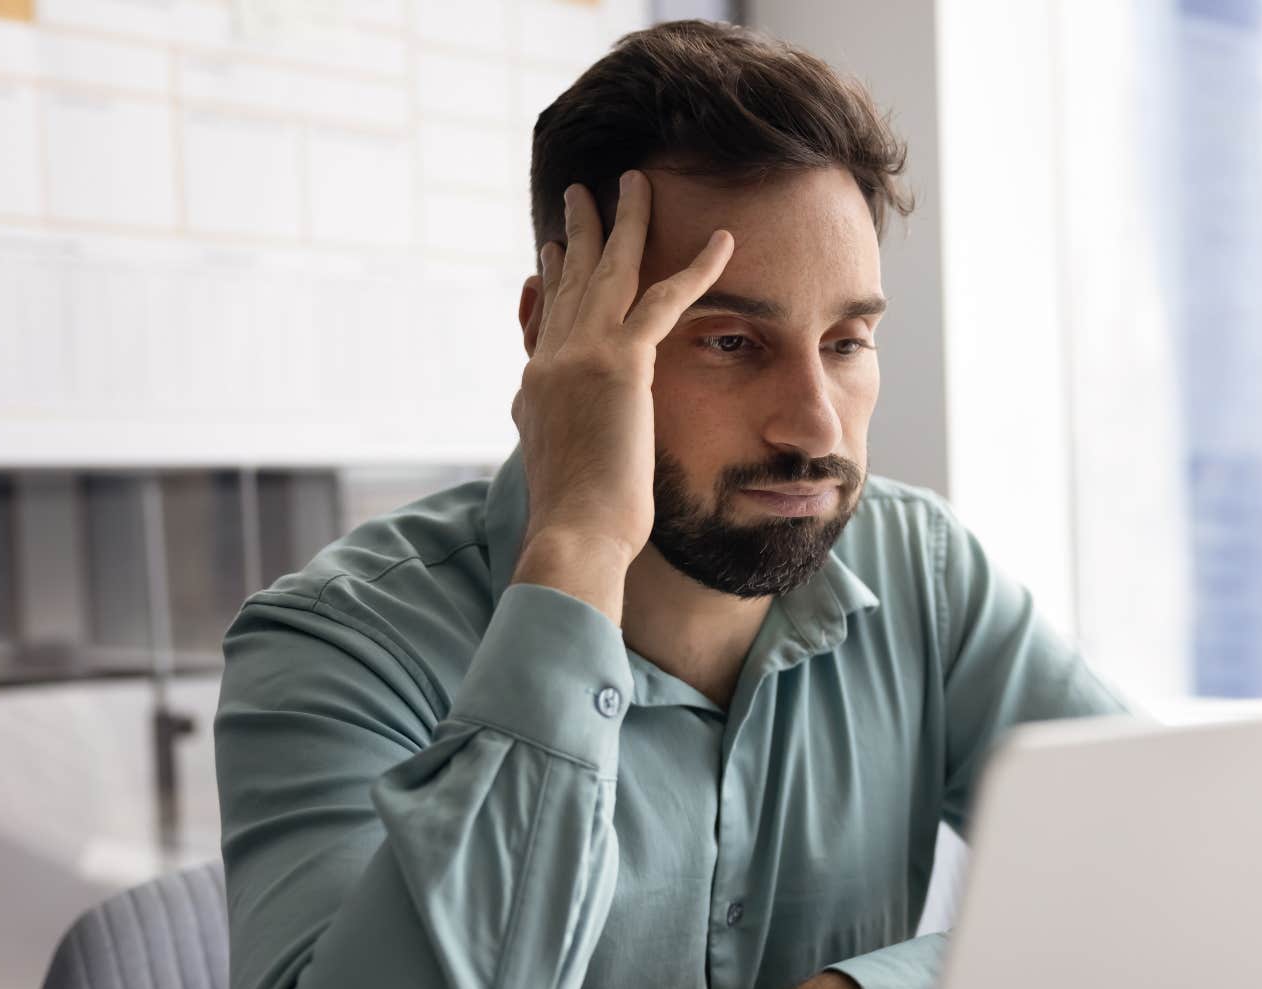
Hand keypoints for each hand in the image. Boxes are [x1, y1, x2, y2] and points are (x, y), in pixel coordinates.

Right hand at [510, 171, 733, 622]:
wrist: (573, 533)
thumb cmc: (575, 519)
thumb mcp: (554, 465)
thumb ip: (551, 432)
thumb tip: (548, 427)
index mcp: (538, 384)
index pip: (546, 316)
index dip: (552, 279)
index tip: (551, 248)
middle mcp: (552, 359)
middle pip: (569, 278)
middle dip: (578, 231)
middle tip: (582, 194)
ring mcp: (581, 355)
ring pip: (608, 270)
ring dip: (625, 221)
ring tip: (637, 182)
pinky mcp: (619, 364)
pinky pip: (664, 299)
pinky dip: (696, 267)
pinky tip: (724, 240)